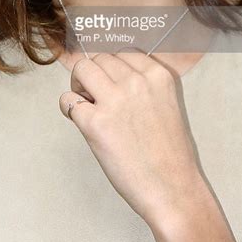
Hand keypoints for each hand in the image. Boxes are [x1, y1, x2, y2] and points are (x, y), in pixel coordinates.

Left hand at [58, 50, 201, 229]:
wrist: (173, 189)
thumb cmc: (169, 153)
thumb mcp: (165, 103)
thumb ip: (143, 85)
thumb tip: (110, 77)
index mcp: (158, 75)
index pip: (123, 52)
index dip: (112, 67)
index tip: (110, 82)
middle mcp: (136, 81)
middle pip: (101, 58)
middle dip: (94, 74)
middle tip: (94, 95)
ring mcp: (115, 100)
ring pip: (82, 69)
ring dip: (78, 84)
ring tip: (86, 104)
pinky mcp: (95, 122)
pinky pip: (68, 99)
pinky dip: (68, 107)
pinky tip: (79, 120)